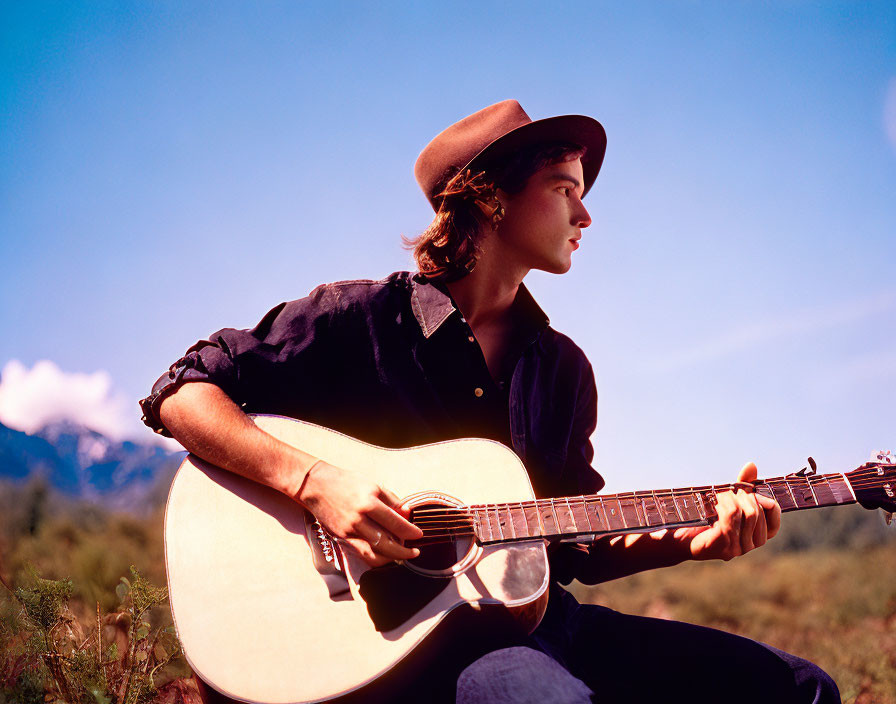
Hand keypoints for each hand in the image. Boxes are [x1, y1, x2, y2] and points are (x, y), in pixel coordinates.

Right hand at [296, 461, 423, 566]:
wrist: (317, 486)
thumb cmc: (347, 482)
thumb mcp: (373, 485)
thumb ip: (392, 500)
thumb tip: (408, 513)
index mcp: (369, 503)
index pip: (395, 523)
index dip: (410, 532)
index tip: (419, 535)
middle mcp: (358, 519)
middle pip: (386, 544)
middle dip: (403, 551)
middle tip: (414, 552)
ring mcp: (348, 531)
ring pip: (373, 554)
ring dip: (390, 558)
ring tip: (400, 555)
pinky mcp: (340, 538)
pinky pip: (361, 553)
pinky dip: (374, 558)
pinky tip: (384, 555)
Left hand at [674, 462, 781, 560]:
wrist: (681, 536)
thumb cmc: (705, 518)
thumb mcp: (728, 500)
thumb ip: (743, 486)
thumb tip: (751, 465)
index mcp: (757, 535)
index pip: (774, 519)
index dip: (766, 502)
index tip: (749, 491)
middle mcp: (751, 544)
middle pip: (757, 512)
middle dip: (743, 496)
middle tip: (729, 491)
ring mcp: (739, 547)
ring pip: (747, 514)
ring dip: (731, 498)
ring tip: (719, 495)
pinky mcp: (725, 545)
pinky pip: (732, 517)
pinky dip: (724, 503)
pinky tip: (714, 503)